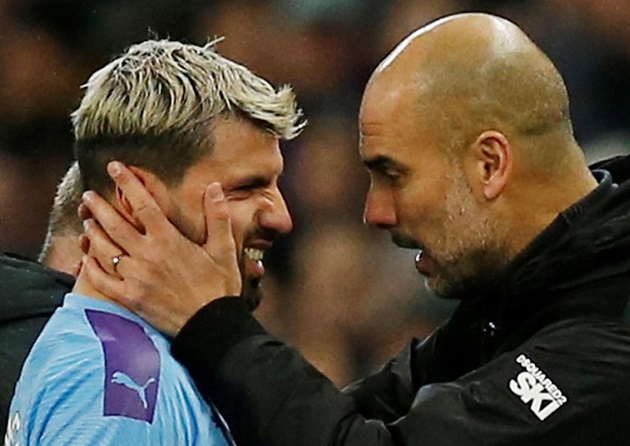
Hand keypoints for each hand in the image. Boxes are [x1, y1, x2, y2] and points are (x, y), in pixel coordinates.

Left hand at [81, 161, 241, 335]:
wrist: (212, 326)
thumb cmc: (220, 287)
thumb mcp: (224, 249)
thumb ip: (217, 216)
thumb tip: (214, 187)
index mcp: (169, 240)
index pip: (142, 204)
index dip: (127, 183)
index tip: (114, 167)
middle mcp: (147, 255)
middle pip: (114, 224)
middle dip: (98, 206)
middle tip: (88, 196)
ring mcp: (135, 278)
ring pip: (104, 249)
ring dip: (92, 232)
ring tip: (86, 221)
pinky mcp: (130, 298)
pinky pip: (102, 279)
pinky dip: (90, 266)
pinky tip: (86, 258)